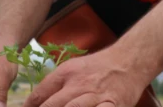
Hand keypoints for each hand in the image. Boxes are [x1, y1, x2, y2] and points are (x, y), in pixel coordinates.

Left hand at [23, 48, 145, 106]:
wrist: (129, 60)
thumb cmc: (97, 68)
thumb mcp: (71, 69)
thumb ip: (53, 85)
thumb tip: (33, 103)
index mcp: (66, 74)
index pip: (40, 95)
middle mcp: (78, 85)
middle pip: (53, 105)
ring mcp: (95, 96)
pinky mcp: (112, 105)